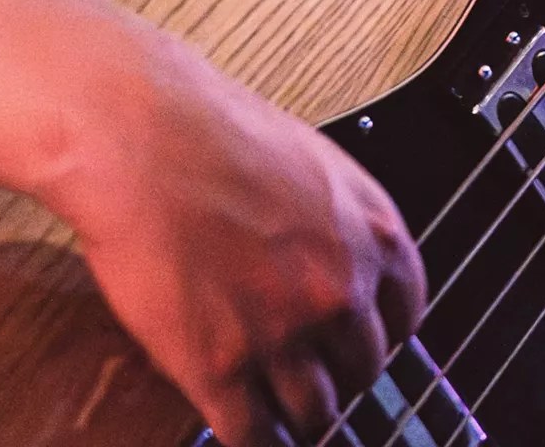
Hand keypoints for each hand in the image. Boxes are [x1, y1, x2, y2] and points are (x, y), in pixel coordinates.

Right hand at [49, 30, 425, 445]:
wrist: (138, 137)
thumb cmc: (208, 129)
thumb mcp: (310, 163)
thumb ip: (335, 222)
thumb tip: (334, 260)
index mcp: (372, 235)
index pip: (406, 317)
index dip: (378, 336)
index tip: (359, 346)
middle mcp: (340, 291)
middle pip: (362, 369)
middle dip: (338, 375)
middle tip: (314, 376)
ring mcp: (282, 335)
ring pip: (313, 412)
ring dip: (299, 416)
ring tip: (282, 414)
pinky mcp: (218, 368)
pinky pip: (252, 434)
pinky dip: (254, 441)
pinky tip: (247, 433)